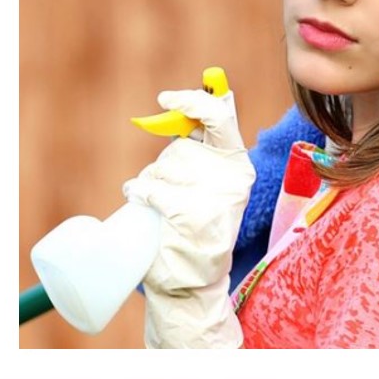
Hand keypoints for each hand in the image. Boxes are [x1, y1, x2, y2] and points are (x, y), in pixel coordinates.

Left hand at [123, 87, 255, 347]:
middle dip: (164, 165)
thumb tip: (177, 105)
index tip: (166, 98)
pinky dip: (140, 193)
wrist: (191, 280)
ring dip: (149, 181)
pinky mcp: (190, 217)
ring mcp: (213, 199)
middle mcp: (232, 179)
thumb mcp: (208, 183)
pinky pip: (152, 189)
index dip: (193, 102)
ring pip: (162, 168)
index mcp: (238, 165)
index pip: (221, 117)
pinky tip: (144, 205)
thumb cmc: (195, 224)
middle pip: (180, 149)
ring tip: (157, 204)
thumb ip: (200, 147)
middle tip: (166, 187)